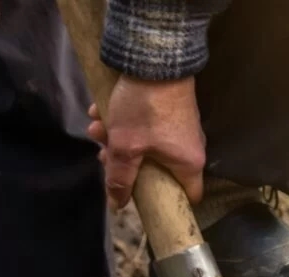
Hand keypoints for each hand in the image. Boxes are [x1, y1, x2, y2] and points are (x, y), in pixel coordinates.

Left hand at [87, 75, 205, 207]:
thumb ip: (120, 178)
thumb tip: (117, 205)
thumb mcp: (126, 147)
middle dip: (127, 164)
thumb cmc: (145, 110)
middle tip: (103, 156)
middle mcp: (192, 147)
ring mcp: (183, 126)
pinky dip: (126, 122)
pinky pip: (148, 124)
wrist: (155, 58)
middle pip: (158, 169)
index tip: (143, 199)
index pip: (188, 196)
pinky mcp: (172, 108)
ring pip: (149, 144)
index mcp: (188, 163)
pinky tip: (101, 111)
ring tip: (96, 129)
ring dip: (120, 140)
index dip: (167, 202)